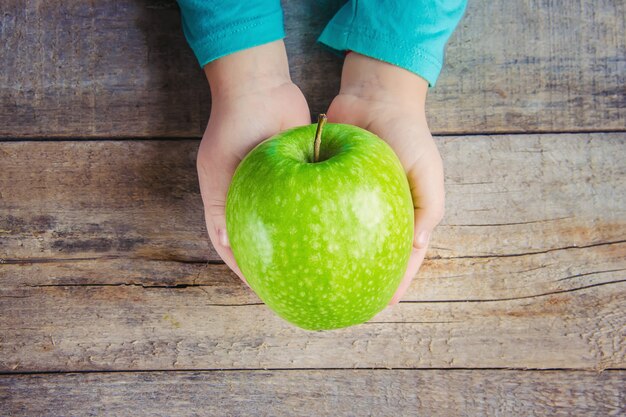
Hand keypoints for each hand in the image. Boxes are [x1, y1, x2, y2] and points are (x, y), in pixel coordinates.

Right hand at [197, 41, 309, 283]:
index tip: (268, 292)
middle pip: (267, 241)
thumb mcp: (220, 168)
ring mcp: (278, 191)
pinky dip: (320, 218)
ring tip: (324, 269)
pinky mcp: (301, 178)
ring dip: (305, 245)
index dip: (250, 271)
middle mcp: (254, 201)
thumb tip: (227, 244)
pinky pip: (312, 203)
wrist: (260, 87)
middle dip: (281, 264)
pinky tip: (339, 235)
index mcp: (228, 203)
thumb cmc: (234, 126)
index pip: (236, 248)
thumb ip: (220, 204)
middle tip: (301, 288)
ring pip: (292, 226)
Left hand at [327, 52, 444, 304]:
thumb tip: (418, 247)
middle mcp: (375, 212)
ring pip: (339, 239)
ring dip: (330, 260)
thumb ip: (427, 209)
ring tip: (315, 284)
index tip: (379, 306)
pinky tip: (296, 248)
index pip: (401, 257)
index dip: (393, 282)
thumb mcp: (427, 171)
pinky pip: (317, 213)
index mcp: (404, 214)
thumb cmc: (407, 134)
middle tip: (343, 303)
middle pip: (367, 253)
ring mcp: (350, 202)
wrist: (374, 97)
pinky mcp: (325, 188)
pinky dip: (310, 230)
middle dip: (358, 278)